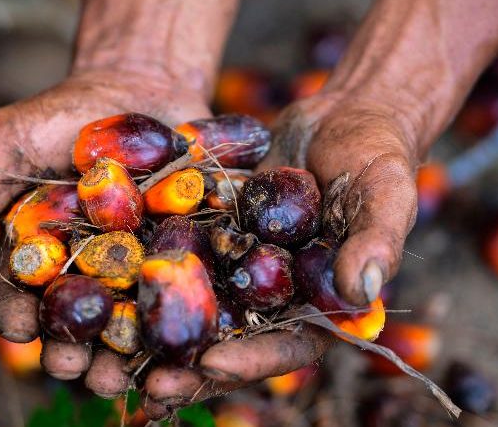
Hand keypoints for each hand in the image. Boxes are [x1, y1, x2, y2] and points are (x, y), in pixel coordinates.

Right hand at [0, 67, 210, 383]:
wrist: (140, 84)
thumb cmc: (64, 114)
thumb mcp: (10, 142)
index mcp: (36, 253)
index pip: (18, 295)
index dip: (16, 315)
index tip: (21, 328)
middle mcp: (82, 270)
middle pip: (72, 323)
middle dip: (70, 350)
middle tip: (75, 367)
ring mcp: (133, 267)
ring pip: (124, 324)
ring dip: (120, 356)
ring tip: (121, 374)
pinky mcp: (179, 257)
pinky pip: (177, 294)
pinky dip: (176, 321)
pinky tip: (177, 342)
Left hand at [138, 93, 419, 418]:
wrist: (340, 113)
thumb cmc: (376, 154)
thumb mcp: (387, 192)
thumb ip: (377, 243)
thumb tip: (360, 295)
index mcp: (320, 304)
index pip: (288, 347)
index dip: (252, 361)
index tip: (213, 366)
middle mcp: (276, 295)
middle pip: (233, 342)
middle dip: (192, 368)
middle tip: (150, 384)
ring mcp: (241, 267)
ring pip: (198, 310)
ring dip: (161, 334)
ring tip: (116, 355)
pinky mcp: (214, 236)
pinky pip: (181, 259)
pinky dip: (152, 276)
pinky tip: (110, 287)